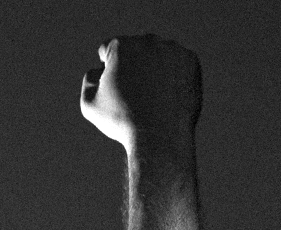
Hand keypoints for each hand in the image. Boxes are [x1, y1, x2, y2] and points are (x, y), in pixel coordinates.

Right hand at [81, 35, 200, 149]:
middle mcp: (147, 41)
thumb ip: (89, 80)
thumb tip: (99, 70)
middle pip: (134, 50)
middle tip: (136, 94)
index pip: (108, 51)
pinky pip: (177, 64)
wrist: (160, 136)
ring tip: (153, 97)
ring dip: (154, 69)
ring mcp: (171, 49)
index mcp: (120, 46)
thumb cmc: (123, 122)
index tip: (116, 91)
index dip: (108, 71)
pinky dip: (173, 76)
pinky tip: (169, 95)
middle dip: (133, 67)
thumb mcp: (90, 104)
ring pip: (157, 55)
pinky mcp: (190, 61)